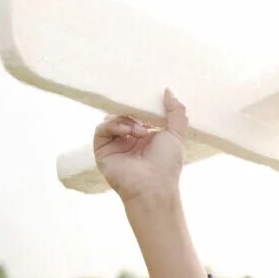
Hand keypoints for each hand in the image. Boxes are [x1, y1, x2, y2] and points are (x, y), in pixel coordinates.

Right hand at [94, 89, 187, 204]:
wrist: (153, 186)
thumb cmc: (167, 164)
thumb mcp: (176, 134)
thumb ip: (176, 112)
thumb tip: (167, 91)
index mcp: (147, 137)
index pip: (139, 114)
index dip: (142, 106)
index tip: (148, 101)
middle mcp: (130, 140)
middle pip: (124, 114)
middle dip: (133, 111)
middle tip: (142, 114)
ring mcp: (116, 145)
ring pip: (112, 119)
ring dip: (126, 120)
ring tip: (140, 132)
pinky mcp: (102, 151)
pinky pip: (101, 130)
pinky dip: (113, 126)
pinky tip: (126, 133)